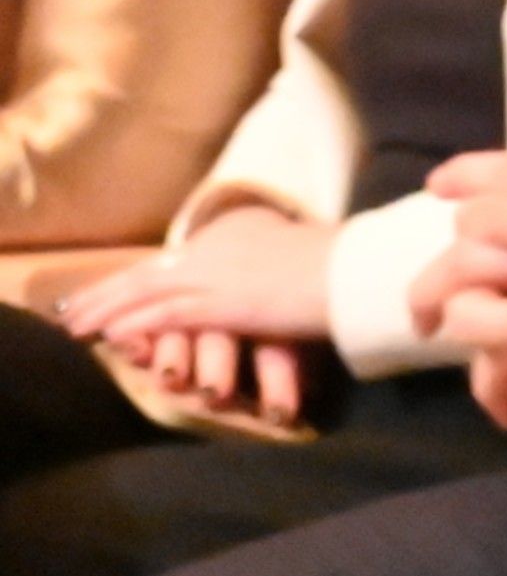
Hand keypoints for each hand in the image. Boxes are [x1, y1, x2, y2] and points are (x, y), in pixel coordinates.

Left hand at [57, 208, 344, 433]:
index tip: (113, 288)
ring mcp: (218, 275)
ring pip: (147, 294)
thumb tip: (280, 283)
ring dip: (106, 311)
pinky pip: (165, 316)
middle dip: (109, 292)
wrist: (364, 270)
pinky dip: (133, 325)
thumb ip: (279, 271)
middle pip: (150, 273)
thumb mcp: (306, 263)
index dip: (139, 276)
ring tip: (75, 327)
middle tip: (74, 309)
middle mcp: (218, 251)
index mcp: (238, 238)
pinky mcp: (224, 302)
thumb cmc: (349, 268)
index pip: (175, 259)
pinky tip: (108, 337)